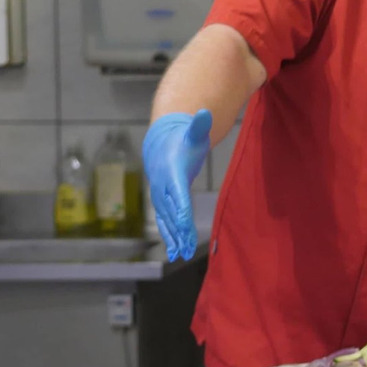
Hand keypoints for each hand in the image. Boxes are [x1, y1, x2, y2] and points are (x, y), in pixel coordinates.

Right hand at [143, 110, 212, 261]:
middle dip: (178, 229)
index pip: (177, 192)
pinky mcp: (162, 202)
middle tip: (188, 247)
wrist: (162, 145)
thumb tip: (205, 112)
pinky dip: (171, 236)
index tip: (184, 223)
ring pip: (166, 220)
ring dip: (174, 237)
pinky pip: (165, 222)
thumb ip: (199, 125)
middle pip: (170, 211)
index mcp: (171, 172)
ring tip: (182, 255)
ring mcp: (160, 195)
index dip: (180, 208)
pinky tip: (177, 252)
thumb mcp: (193, 132)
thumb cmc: (183, 140)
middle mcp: (162, 186)